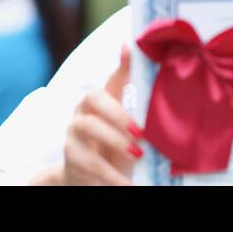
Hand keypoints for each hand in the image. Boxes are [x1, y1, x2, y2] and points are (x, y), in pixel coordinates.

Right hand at [60, 44, 142, 185]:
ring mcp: (74, 133)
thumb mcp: (126, 132)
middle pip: (93, 97)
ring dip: (115, 140)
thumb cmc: (111, 150)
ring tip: (138, 156)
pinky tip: (128, 183)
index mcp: (101, 103)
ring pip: (88, 126)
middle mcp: (83, 112)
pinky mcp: (72, 157)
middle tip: (141, 133)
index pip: (111, 79)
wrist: (83, 179)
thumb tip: (160, 91)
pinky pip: (91, 163)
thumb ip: (140, 112)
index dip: (122, 65)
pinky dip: (113, 175)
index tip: (131, 48)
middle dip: (118, 112)